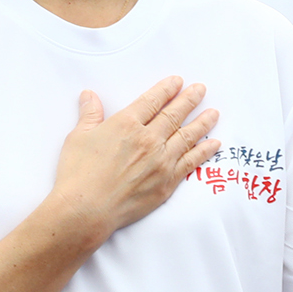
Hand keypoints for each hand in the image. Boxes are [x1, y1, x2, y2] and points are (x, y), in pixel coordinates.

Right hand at [49, 77, 219, 242]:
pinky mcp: (167, 183)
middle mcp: (148, 140)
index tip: (177, 82)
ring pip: (187, 136)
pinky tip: (214, 144)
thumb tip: (90, 96)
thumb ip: (89, 115)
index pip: (152, 101)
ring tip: (214, 112)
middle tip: (201, 89)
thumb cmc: (78, 174)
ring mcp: (161, 161)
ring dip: (202, 122)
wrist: (86, 209)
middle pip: (174, 115)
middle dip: (189, 99)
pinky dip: (204, 152)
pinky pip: (191, 163)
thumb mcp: (78, 137)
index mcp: (127, 124)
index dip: (166, 89)